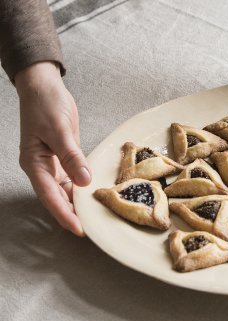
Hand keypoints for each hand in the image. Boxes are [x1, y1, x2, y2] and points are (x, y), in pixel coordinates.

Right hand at [16, 62, 91, 236]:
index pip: (49, 195)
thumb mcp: (58, 130)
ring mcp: (52, 163)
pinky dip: (82, 187)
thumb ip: (71, 156)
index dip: (64, 214)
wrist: (44, 88)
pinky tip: (93, 194)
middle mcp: (42, 167)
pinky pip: (72, 178)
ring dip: (77, 202)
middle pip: (57, 197)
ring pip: (65, 190)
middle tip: (91, 228)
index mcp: (34, 163)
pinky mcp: (64, 157)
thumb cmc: (45, 105)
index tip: (78, 228)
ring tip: (95, 216)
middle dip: (72, 213)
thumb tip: (84, 181)